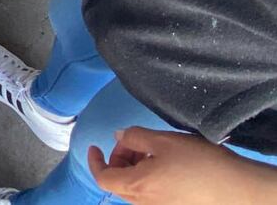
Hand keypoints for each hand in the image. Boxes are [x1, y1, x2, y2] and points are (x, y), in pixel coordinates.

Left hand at [89, 127, 276, 204]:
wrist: (238, 189)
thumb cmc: (199, 163)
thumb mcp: (163, 140)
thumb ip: (134, 136)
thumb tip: (118, 136)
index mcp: (137, 186)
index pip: (102, 178)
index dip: (95, 161)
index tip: (94, 146)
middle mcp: (144, 203)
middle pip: (118, 183)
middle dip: (118, 160)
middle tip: (133, 142)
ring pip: (134, 189)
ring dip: (134, 168)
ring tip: (153, 150)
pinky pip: (150, 194)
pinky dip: (148, 177)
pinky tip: (166, 164)